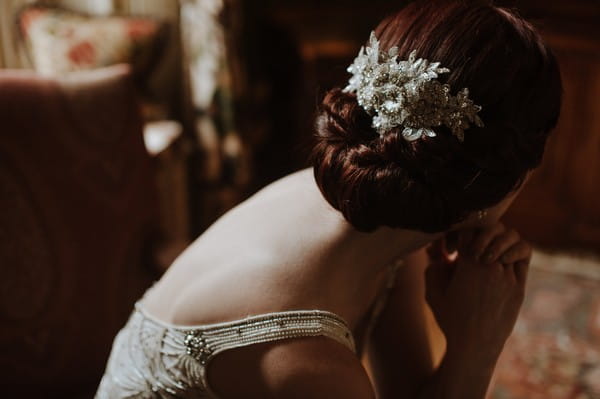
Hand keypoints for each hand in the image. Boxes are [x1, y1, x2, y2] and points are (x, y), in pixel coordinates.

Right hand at [425, 225, 529, 361]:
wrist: (475, 346)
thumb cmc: (450, 319)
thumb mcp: (432, 292)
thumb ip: (434, 266)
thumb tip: (441, 253)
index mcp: (468, 264)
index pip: (468, 229)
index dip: (458, 233)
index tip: (453, 248)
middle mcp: (491, 266)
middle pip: (491, 229)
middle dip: (479, 233)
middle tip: (471, 248)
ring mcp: (509, 275)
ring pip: (510, 238)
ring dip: (498, 239)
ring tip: (488, 251)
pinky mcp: (520, 285)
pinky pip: (523, 255)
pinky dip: (514, 250)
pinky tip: (503, 259)